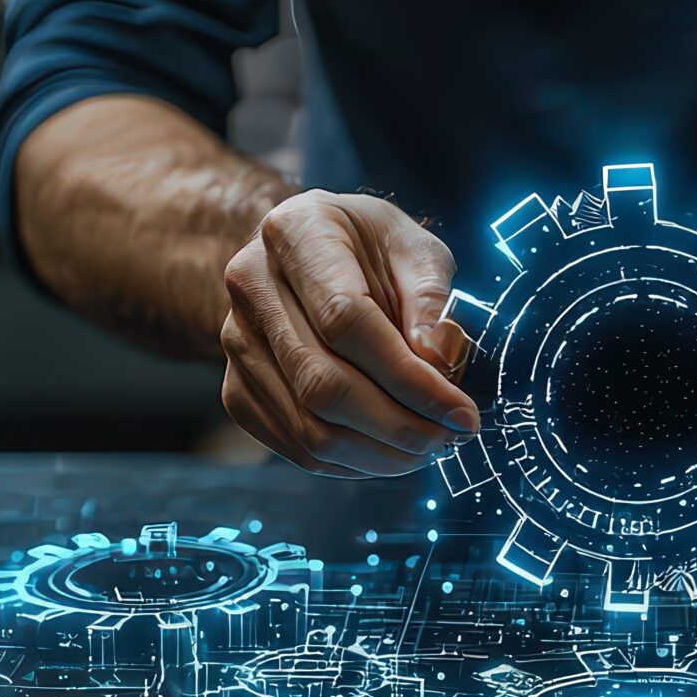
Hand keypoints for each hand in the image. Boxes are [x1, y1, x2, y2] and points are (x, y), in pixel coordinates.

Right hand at [220, 191, 478, 476]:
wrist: (306, 254)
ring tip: (427, 447)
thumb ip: (431, 299)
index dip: (409, 377)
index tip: (459, 410)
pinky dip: (351, 463)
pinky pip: (295, 448)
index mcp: (295, 233)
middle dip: (398, 426)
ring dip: (379, 455)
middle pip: (322, 384)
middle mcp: (251, 287)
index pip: (346, 320)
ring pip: (308, 428)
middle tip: (449, 437)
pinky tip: (389, 451)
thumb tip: (440, 362)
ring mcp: (236, 343)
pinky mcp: (237, 390)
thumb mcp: (413, 247)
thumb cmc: (369, 249)